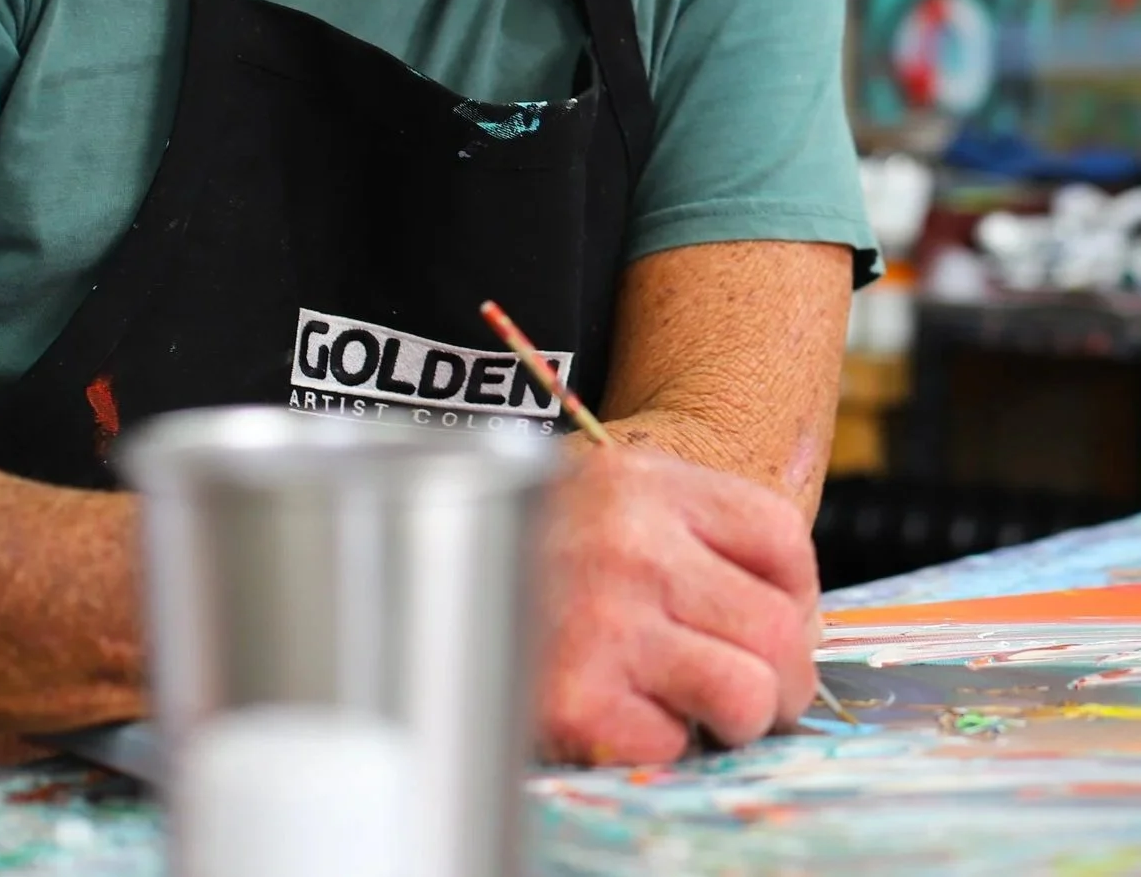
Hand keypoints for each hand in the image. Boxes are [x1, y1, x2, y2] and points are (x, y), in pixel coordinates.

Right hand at [535, 447, 820, 763]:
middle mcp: (628, 541)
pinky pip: (674, 746)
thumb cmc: (541, 545)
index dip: (794, 597)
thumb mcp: (618, 499)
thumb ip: (703, 538)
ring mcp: (602, 620)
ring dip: (730, 717)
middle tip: (742, 686)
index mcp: (646, 480)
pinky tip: (618, 709)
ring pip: (748, 696)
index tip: (764, 622)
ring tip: (687, 701)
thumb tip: (796, 636)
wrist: (432, 568)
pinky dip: (655, 742)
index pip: (783, 541)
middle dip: (778, 675)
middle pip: (781, 629)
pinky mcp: (575, 700)